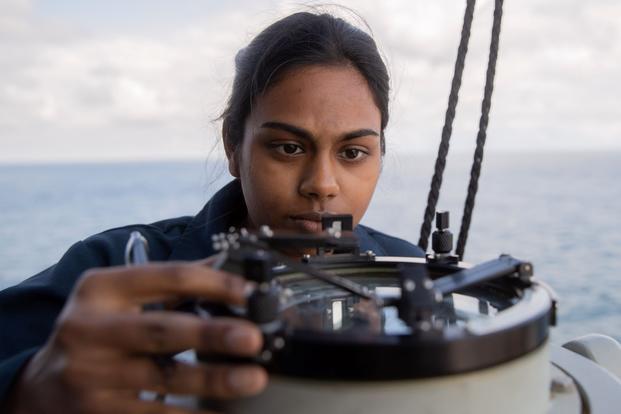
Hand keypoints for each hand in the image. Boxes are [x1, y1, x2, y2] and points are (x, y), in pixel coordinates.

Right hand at [7, 262, 267, 413]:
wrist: (43, 385)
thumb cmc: (97, 330)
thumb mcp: (117, 297)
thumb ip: (168, 284)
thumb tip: (228, 270)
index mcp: (100, 288)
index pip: (168, 277)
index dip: (214, 283)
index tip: (250, 293)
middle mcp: (90, 329)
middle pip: (161, 330)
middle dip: (212, 334)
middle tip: (253, 338)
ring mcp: (92, 375)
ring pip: (162, 378)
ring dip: (213, 379)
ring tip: (252, 379)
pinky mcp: (99, 412)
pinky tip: (222, 412)